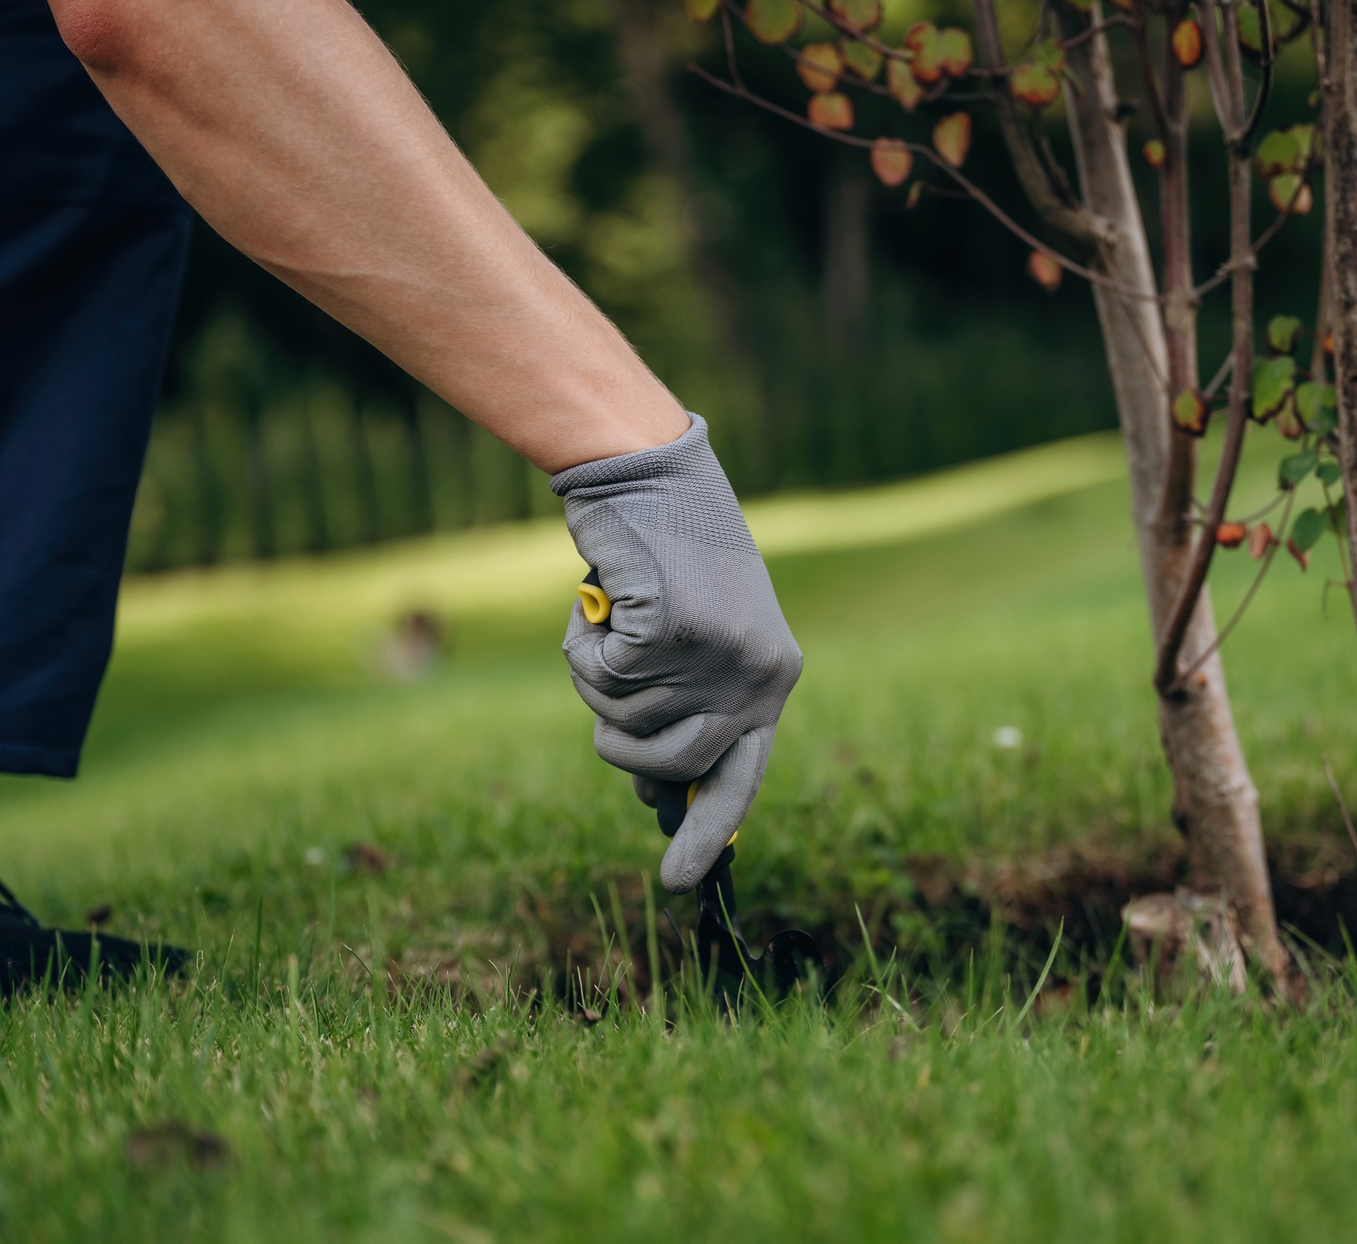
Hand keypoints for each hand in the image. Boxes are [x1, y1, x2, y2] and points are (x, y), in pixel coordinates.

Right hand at [552, 416, 801, 892]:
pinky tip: (603, 599)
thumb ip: (686, 712)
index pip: (743, 775)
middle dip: (619, 738)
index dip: (708, 831)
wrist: (649, 473)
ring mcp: (721, 656)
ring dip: (596, 682)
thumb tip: (660, 804)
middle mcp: (760, 674)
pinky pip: (599, 680)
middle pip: (669, 764)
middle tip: (608, 676)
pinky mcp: (677, 633)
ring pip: (624, 725)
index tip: (681, 883)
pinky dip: (582, 646)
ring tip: (617, 621)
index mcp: (774, 678)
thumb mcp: (692, 645)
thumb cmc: (664, 558)